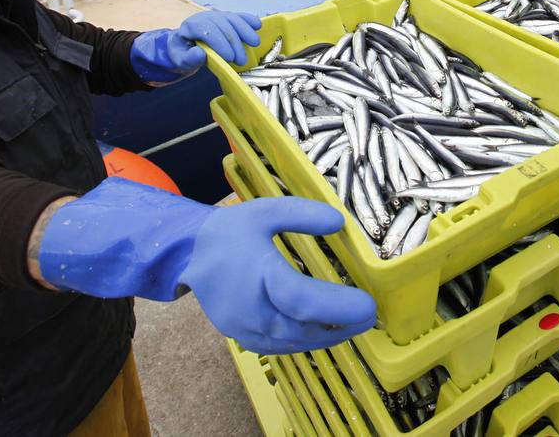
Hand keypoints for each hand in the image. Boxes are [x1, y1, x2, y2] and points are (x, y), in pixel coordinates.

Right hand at [37, 178, 375, 354]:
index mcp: (261, 277)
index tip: (368, 304)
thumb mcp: (267, 211)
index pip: (304, 301)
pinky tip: (324, 330)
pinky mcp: (244, 338)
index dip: (339, 307)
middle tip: (369, 315)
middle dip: (342, 326)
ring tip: (353, 323)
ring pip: (295, 344)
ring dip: (327, 337)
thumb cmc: (231, 231)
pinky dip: (306, 341)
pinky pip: (282, 348)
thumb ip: (304, 214)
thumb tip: (339, 222)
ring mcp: (246, 329)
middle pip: (305, 329)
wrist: (190, 255)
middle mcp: (253, 310)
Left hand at [130, 9, 262, 82]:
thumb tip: (200, 54)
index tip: (229, 57)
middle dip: (234, 42)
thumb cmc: (183, 53)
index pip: (207, 30)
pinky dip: (248, 19)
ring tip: (255, 44)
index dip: (219, 42)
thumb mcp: (181, 59)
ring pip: (232, 19)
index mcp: (191, 25)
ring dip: (245, 31)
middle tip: (241, 60)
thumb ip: (189, 58)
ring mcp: (217, 16)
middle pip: (222, 25)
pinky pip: (238, 16)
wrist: (184, 45)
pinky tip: (258, 25)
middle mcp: (204, 17)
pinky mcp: (226, 18)